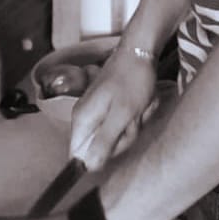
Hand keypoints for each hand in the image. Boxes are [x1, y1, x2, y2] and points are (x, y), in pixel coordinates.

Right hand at [69, 45, 156, 170]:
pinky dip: (135, 117)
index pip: (77, 156)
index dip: (98, 158)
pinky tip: (141, 104)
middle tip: (132, 118)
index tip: (117, 142)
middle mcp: (85, 117)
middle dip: (122, 137)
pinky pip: (123, 124)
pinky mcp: (110, 107)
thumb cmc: (132, 80)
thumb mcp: (121, 114)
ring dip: (132, 126)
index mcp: (82, 120)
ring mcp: (98, 111)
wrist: (140, 52)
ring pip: (115, 136)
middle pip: (100, 148)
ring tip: (138, 108)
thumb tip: (88, 167)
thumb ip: (103, 141)